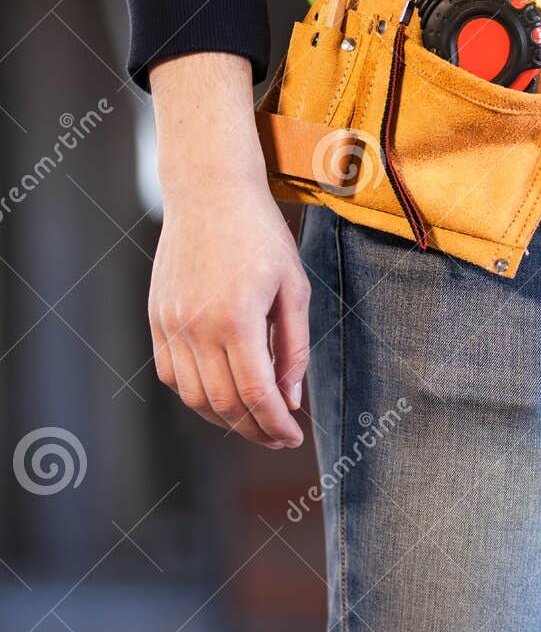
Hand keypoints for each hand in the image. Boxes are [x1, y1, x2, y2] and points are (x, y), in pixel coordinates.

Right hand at [148, 54, 308, 448]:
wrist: (209, 194)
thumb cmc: (261, 237)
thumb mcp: (294, 288)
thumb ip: (293, 348)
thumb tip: (290, 399)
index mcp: (236, 318)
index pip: (255, 393)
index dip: (276, 423)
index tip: (294, 437)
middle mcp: (196, 326)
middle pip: (222, 403)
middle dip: (254, 429)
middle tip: (279, 437)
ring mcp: (170, 323)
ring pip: (192, 395)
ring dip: (224, 419)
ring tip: (254, 423)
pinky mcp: (156, 318)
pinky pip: (171, 374)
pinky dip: (195, 395)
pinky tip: (221, 397)